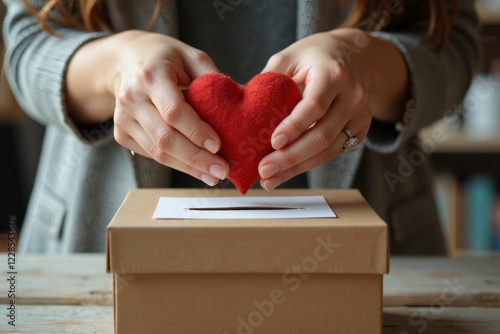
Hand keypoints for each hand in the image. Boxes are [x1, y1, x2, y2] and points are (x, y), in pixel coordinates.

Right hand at [87, 30, 228, 185]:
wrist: (125, 60)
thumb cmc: (165, 58)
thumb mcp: (191, 57)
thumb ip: (213, 79)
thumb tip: (243, 103)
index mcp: (150, 75)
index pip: (173, 111)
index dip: (196, 132)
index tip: (218, 146)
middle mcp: (132, 98)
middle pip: (165, 138)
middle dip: (196, 158)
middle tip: (221, 171)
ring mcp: (123, 118)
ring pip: (158, 152)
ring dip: (188, 168)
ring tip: (212, 176)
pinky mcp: (121, 133)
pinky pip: (151, 154)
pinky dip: (175, 164)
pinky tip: (195, 168)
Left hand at [258, 28, 408, 189]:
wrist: (352, 56)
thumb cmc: (312, 57)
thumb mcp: (288, 59)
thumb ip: (267, 83)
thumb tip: (239, 112)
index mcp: (333, 74)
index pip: (315, 105)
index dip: (294, 126)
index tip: (273, 142)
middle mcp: (353, 96)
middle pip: (322, 135)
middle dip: (291, 157)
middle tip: (263, 170)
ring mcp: (360, 116)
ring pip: (328, 150)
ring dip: (297, 168)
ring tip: (269, 179)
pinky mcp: (360, 130)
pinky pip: (333, 152)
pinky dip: (308, 164)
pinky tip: (286, 172)